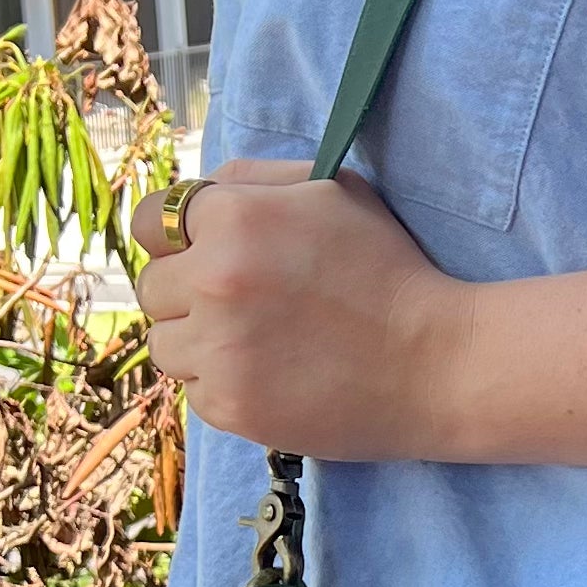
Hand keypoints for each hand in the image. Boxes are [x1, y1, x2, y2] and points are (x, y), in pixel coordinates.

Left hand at [133, 159, 469, 459]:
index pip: (148, 222)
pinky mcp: (229, 406)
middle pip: (151, 289)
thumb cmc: (390, 269)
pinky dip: (228, 386)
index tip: (203, 254)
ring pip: (166, 345)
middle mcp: (213, 280)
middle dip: (190, 293)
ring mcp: (218, 349)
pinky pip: (196, 392)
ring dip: (202, 343)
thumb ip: (254, 180)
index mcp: (234, 217)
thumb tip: (195, 193)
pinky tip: (279, 376)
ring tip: (264, 343)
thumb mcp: (334, 191)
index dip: (175, 238)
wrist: (438, 362)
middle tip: (249, 304)